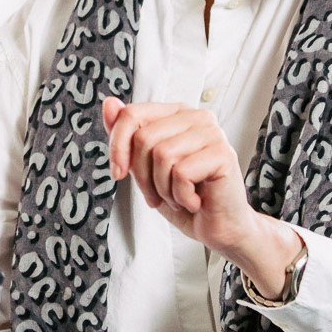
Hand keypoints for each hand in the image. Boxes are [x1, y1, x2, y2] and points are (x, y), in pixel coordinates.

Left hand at [102, 97, 256, 251]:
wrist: (220, 228)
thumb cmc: (184, 197)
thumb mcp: (145, 167)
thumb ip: (127, 135)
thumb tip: (109, 102)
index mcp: (177, 114)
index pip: (132, 114)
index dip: (117, 146)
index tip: (118, 173)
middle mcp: (197, 116)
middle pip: (144, 137)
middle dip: (142, 176)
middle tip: (157, 196)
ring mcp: (212, 133)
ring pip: (162, 155)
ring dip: (163, 189)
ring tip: (179, 198)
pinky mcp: (222, 154)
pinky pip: (181, 173)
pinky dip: (181, 197)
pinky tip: (195, 201)